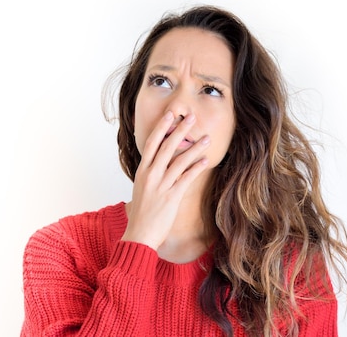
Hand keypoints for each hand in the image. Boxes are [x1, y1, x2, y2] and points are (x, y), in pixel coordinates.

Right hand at [122, 111, 209, 249]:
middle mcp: (151, 175)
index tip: (170, 114)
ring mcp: (161, 185)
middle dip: (180, 130)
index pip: (152, 143)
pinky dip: (196, 168)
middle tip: (191, 117)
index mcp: (142, 170)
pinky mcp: (171, 197)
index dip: (162, 127)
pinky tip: (205, 160)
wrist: (139, 234)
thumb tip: (158, 162)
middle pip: (166, 146)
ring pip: (179, 161)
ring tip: (206, 138)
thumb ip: (150, 174)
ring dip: (194, 148)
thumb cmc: (142, 212)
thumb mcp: (142, 188)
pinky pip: (186, 178)